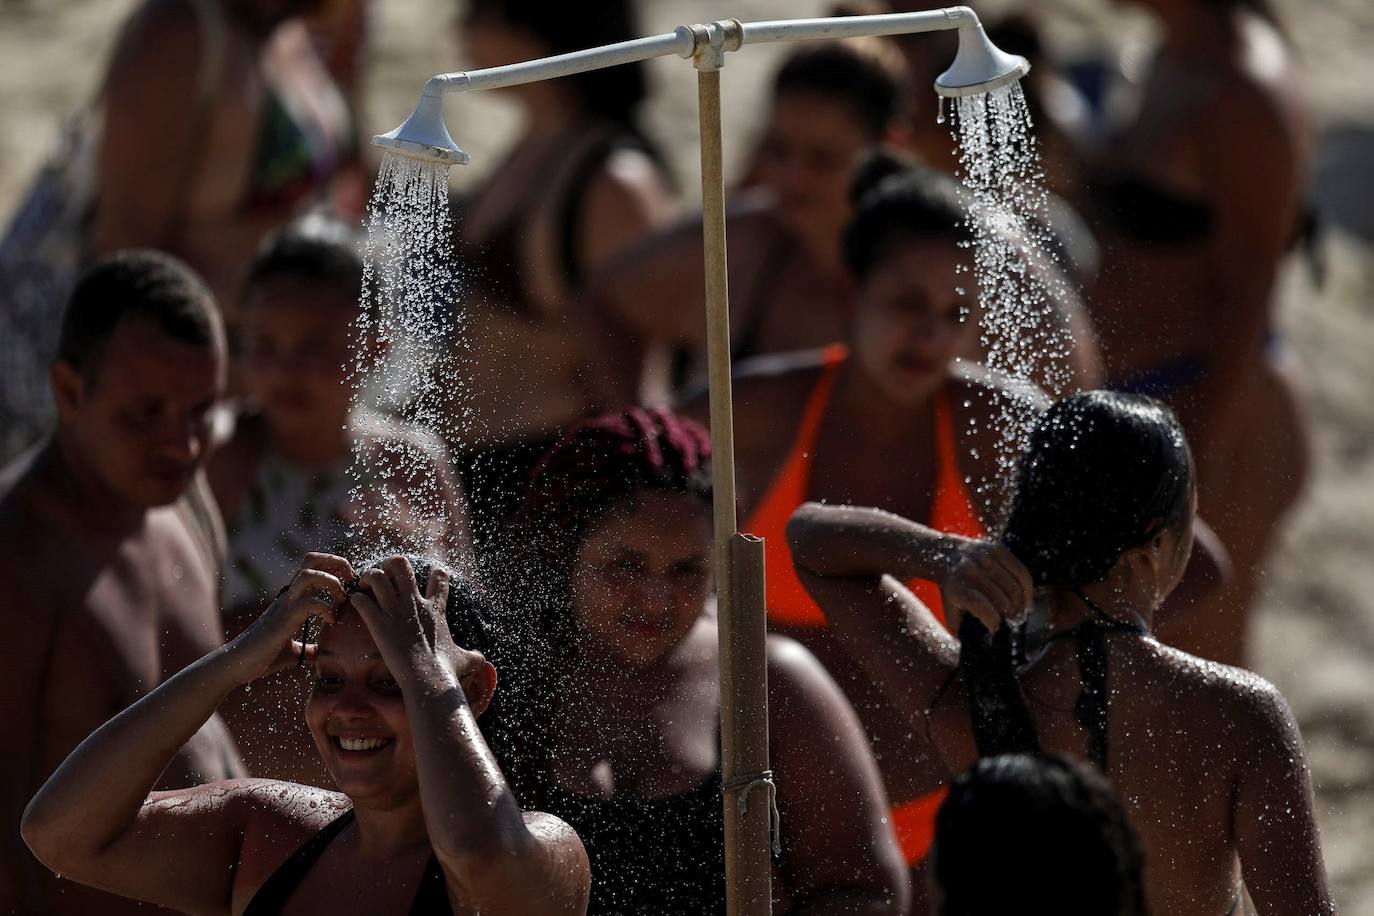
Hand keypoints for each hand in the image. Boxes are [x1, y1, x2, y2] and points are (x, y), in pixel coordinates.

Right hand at [227, 553, 355, 683]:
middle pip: (311, 560)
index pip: (313, 566)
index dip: (335, 567)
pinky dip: (325, 608)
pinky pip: (307, 603)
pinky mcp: (282, 621)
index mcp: (292, 599)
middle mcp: (288, 597)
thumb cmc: (262, 658)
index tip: (350, 583)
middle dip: (336, 563)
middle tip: (350, 581)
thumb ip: (308, 648)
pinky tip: (331, 620)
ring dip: (331, 582)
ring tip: (341, 599)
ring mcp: (284, 606)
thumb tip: (320, 654)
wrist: (236, 666)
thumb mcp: (293, 651)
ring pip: (308, 575)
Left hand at [348, 556, 485, 692]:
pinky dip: (355, 599)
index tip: (423, 583)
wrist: (428, 678)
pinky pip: (360, 600)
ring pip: (377, 575)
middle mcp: (415, 603)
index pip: (439, 575)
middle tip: (383, 577)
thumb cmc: (446, 669)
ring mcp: (396, 611)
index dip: (432, 573)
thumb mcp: (465, 659)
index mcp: (435, 608)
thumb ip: (473, 655)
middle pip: (400, 563)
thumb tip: (483, 659)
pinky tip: (355, 605)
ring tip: (364, 587)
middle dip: (388, 564)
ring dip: (368, 577)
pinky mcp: (378, 623)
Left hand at [940, 538, 1032, 631]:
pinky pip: (1021, 571)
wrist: (947, 556)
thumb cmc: (954, 593)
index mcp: (955, 587)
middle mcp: (968, 570)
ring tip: (1020, 614)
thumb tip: (983, 648)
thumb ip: (965, 632)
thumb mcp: (952, 615)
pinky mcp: (997, 549)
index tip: (996, 630)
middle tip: (1012, 623)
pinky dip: (1028, 589)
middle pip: (1001, 598)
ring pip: (1013, 586)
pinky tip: (1027, 601)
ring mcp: (983, 557)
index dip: (993, 621)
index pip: (980, 606)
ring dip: (1021, 604)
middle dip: (1010, 615)